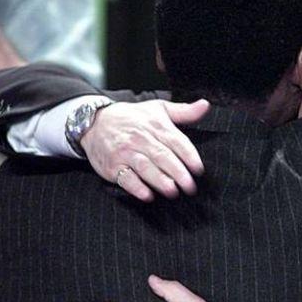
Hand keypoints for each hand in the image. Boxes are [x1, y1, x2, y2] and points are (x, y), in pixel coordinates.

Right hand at [80, 99, 209, 200]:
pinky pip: (125, 178)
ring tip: (173, 192)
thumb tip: (206, 105)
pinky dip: (136, 187)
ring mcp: (125, 152)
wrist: (95, 121)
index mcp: (156, 126)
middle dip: (179, 173)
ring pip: (145, 167)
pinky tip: (148, 196)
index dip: (189, 156)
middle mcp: (141, 138)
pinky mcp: (112, 166)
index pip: (177, 141)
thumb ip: (184, 111)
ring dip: (160, 181)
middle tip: (190, 187)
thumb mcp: (158, 109)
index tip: (199, 170)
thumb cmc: (133, 118)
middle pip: (163, 156)